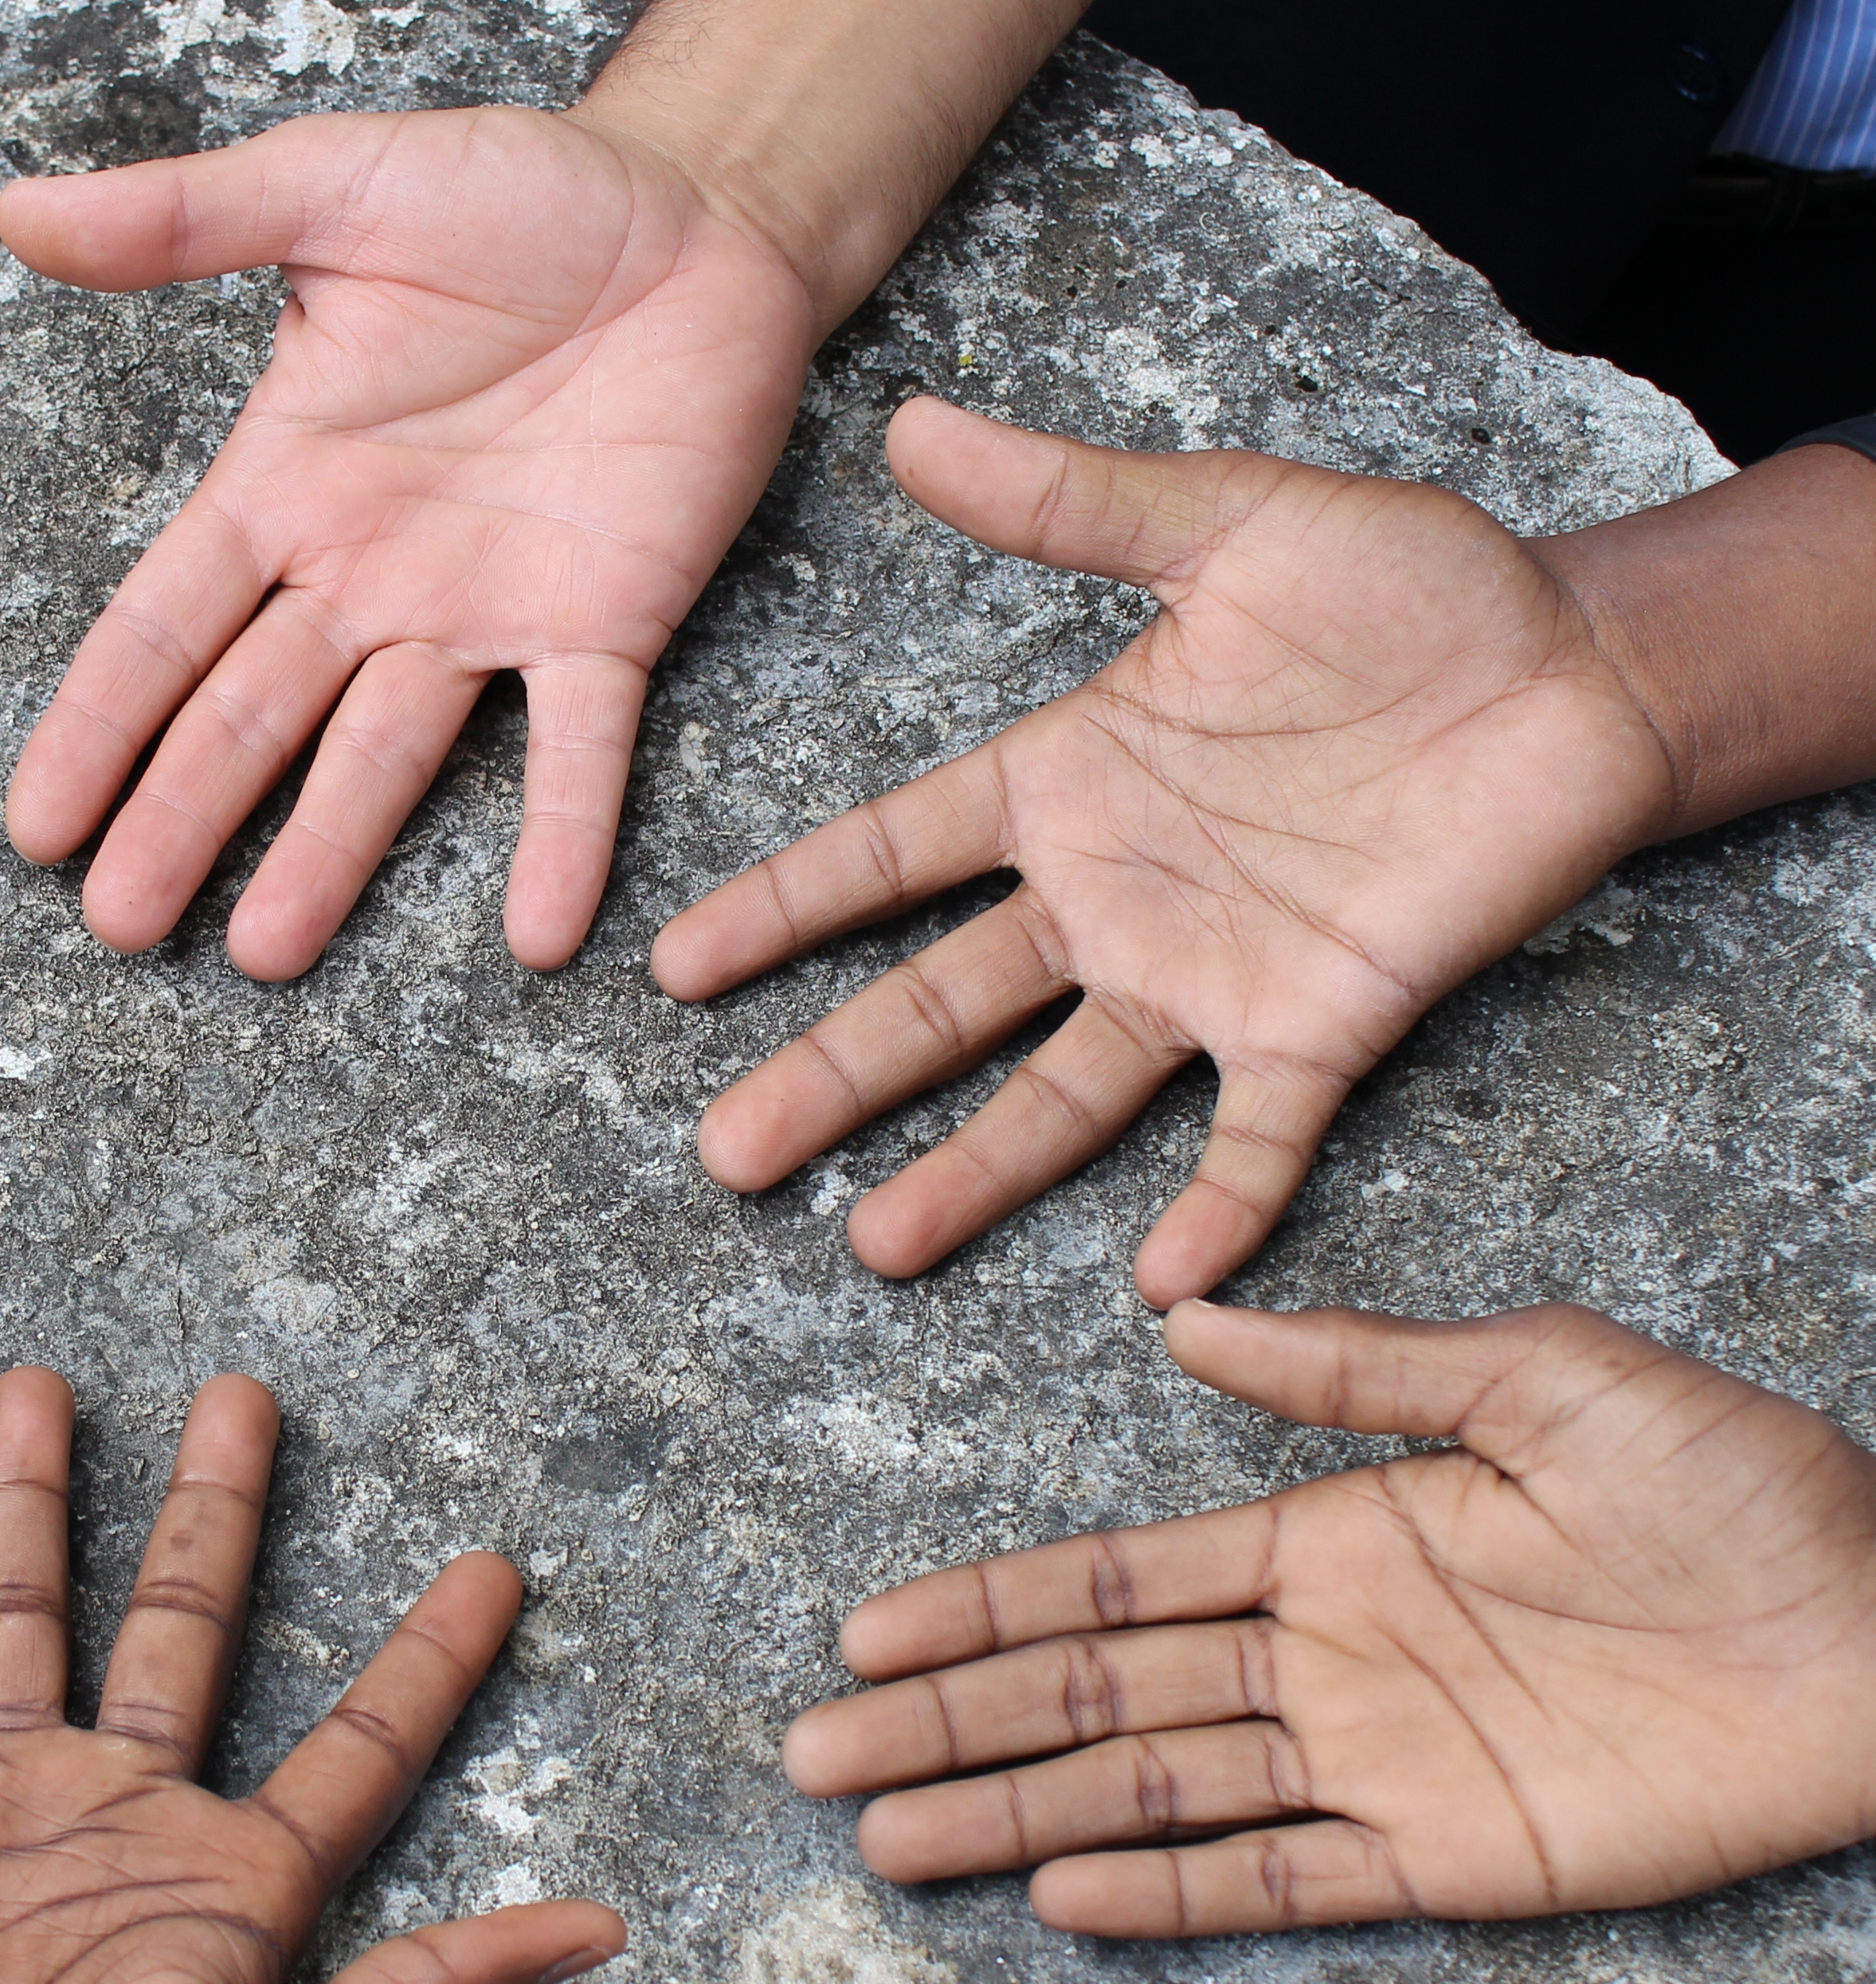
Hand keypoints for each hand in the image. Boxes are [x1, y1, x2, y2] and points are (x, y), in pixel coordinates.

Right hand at [0, 107, 816, 977]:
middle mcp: (370, 574)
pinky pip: (578, 749)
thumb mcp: (339, 184)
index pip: (165, 628)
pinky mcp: (608, 623)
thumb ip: (187, 217)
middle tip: (123, 928)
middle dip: (182, 824)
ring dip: (326, 858)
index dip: (100, 725)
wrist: (702, 210)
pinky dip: (562, 840)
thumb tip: (21, 210)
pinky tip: (536, 940)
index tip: (37, 830)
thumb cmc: (521, 193)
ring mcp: (484, 611)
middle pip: (252, 721)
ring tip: (267, 956)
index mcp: (288, 484)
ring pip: (386, 759)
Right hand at [0, 1370, 622, 1983]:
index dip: (429, 1660)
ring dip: (23, 1504)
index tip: (498, 1566)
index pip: (357, 1746)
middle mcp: (113, 1827)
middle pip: (180, 1628)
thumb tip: (604, 1930)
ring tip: (37, 1388)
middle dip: (213, 1512)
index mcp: (225, 1890)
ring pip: (9, 1619)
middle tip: (247, 1395)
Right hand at [659, 399, 1679, 1306]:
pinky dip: (1217, 1208)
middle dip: (831, 1081)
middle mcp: (1114, 899)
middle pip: (938, 1006)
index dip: (783, 910)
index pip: (891, 857)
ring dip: (971, 1173)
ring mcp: (1211, 975)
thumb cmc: (1412, 588)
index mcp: (1070, 782)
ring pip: (1061, 1095)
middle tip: (729, 1159)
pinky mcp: (1327, 1023)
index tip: (675, 972)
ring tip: (875, 1248)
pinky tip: (1161, 1282)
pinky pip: (1259, 1134)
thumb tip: (912, 425)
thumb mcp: (1230, 523)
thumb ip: (1072, 503)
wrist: (1584, 664)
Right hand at [782, 1300, 1875, 1935]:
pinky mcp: (1453, 1862)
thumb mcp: (1547, 1378)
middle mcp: (1328, 1658)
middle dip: (955, 1723)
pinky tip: (1064, 1895)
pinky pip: (1284, 1881)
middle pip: (1098, 1694)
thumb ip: (1363, 1365)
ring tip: (893, 1840)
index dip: (989, 1603)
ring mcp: (1379, 1764)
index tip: (869, 1627)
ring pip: (1155, 1792)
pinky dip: (1172, 1893)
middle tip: (822, 1754)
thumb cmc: (1747, 1490)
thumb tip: (1188, 1328)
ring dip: (1018, 1813)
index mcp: (1334, 1541)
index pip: (1118, 1580)